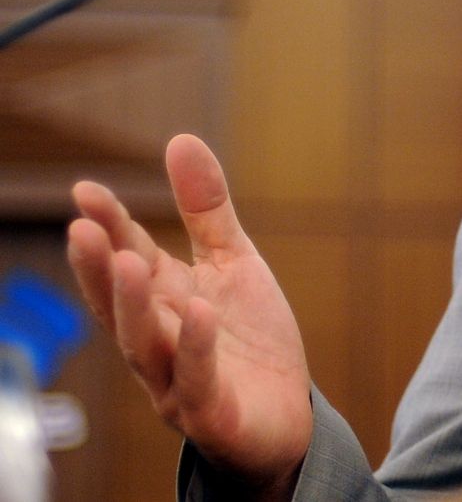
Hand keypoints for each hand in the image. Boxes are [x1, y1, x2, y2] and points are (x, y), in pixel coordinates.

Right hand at [66, 134, 311, 500]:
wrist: (285, 416)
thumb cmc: (248, 339)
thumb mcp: (233, 263)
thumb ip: (206, 209)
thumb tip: (180, 139)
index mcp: (163, 301)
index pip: (127, 259)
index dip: (107, 226)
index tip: (85, 190)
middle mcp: (158, 342)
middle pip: (121, 306)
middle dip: (99, 270)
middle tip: (82, 228)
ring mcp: (178, 382)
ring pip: (145, 347)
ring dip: (134, 308)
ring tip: (130, 262)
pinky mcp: (212, 414)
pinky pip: (197, 382)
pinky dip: (195, 349)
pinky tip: (198, 313)